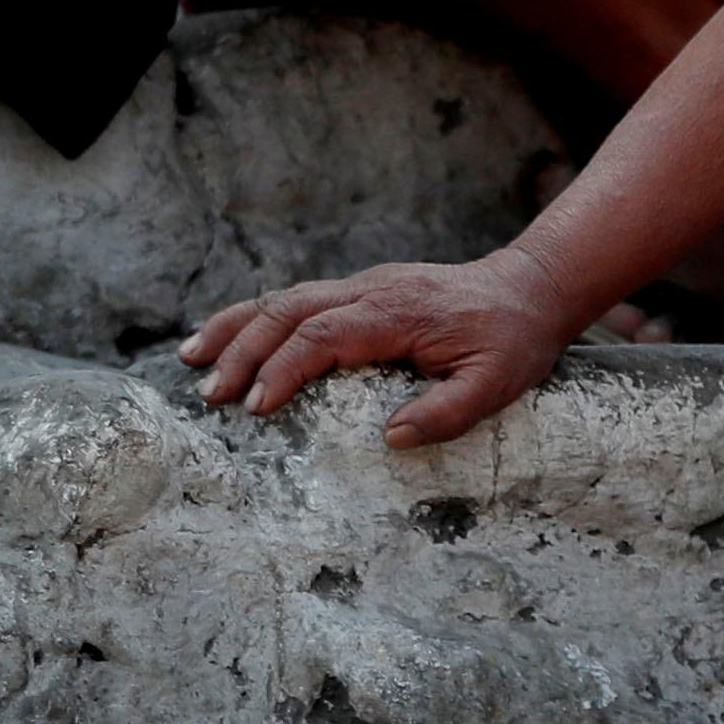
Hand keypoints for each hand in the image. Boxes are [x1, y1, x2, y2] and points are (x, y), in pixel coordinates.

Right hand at [182, 253, 580, 448]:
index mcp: (398, 312)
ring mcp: (363, 285)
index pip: (325, 334)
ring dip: (236, 327)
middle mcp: (373, 290)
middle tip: (210, 396)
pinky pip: (298, 299)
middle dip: (244, 351)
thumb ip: (447, 412)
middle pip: (290, 310)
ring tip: (191, 360)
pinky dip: (255, 317)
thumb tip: (390, 438)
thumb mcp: (498, 382)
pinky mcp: (360, 290)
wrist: (532, 288)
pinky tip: (225, 338)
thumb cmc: (514, 340)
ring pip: (285, 298)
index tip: (255, 406)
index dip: (285, 368)